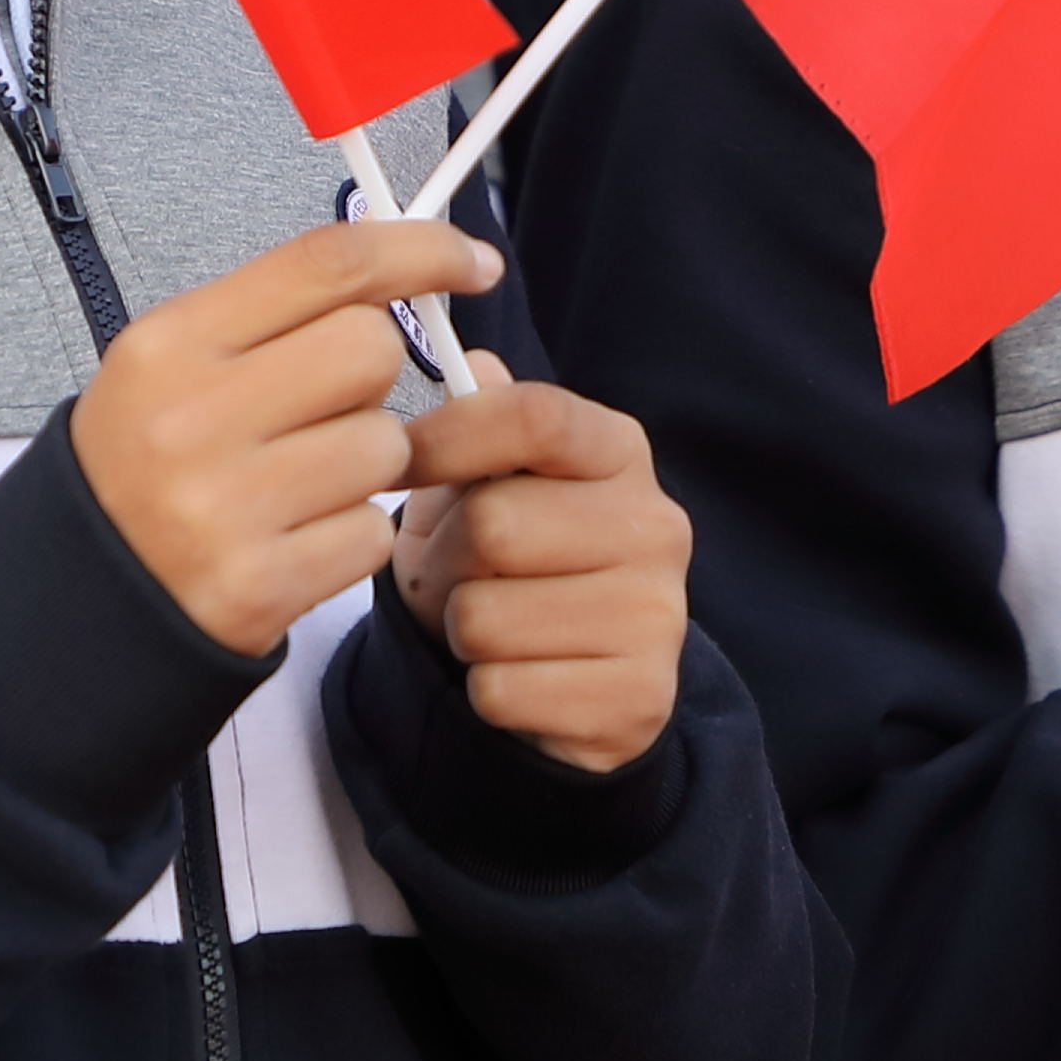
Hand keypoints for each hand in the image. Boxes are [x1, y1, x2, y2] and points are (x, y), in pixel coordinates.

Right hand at [72, 222, 490, 655]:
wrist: (80, 594)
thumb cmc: (148, 460)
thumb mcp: (178, 363)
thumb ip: (280, 310)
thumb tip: (410, 261)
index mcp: (172, 344)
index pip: (327, 264)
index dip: (419, 250)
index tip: (471, 262)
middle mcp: (192, 420)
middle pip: (370, 350)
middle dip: (373, 377)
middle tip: (325, 408)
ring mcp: (224, 508)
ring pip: (385, 447)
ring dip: (365, 464)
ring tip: (300, 482)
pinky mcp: (257, 586)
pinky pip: (373, 533)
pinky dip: (351, 536)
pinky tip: (295, 538)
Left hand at [391, 354, 693, 773]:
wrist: (568, 682)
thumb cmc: (511, 565)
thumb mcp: (483, 485)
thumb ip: (478, 424)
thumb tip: (475, 363)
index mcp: (620, 451)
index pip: (535, 415)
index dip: (450, 435)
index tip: (401, 464)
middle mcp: (657, 524)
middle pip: (494, 524)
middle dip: (446, 560)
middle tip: (458, 575)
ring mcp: (659, 614)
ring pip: (485, 618)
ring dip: (461, 631)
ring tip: (493, 627)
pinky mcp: (640, 696)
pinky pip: (501, 691)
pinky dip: (486, 691)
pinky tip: (520, 678)